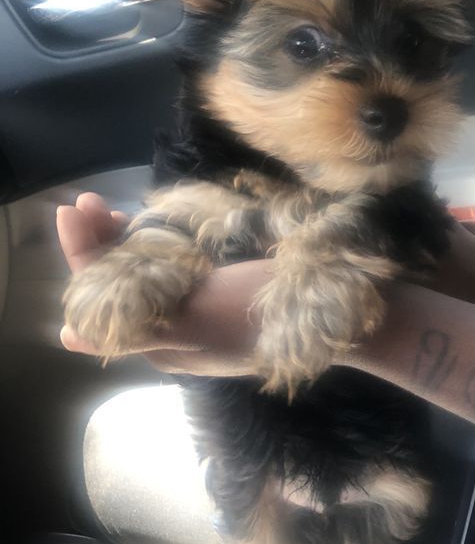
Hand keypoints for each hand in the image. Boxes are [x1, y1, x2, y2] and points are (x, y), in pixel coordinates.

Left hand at [57, 192, 269, 375]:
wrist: (337, 308)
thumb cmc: (261, 313)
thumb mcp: (196, 324)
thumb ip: (136, 327)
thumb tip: (69, 334)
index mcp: (164, 343)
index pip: (106, 299)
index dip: (86, 256)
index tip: (76, 210)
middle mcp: (175, 327)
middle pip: (122, 284)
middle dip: (99, 244)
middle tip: (89, 200)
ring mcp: (199, 306)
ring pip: (144, 272)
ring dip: (121, 239)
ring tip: (107, 207)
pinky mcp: (220, 287)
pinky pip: (173, 265)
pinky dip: (154, 242)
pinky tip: (148, 223)